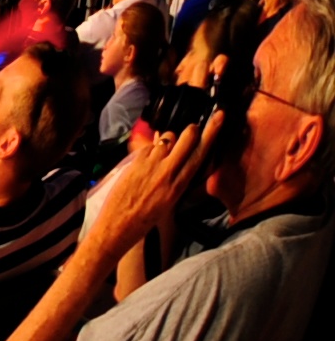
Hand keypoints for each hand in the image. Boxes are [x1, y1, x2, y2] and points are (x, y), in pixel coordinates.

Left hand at [82, 113, 218, 265]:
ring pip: (166, 138)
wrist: (119, 224)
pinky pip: (148, 146)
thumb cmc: (145, 217)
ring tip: (160, 155)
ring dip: (167, 141)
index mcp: (181, 185)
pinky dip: (149, 149)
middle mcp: (169, 172)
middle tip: (192, 129)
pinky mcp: (135, 161)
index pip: (201, 154)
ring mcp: (151, 165)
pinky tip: (144, 162)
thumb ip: (173, 175)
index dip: (212, 134)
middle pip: (186, 138)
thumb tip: (172, 151)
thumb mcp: (168, 199)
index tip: (220, 116)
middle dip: (191, 130)